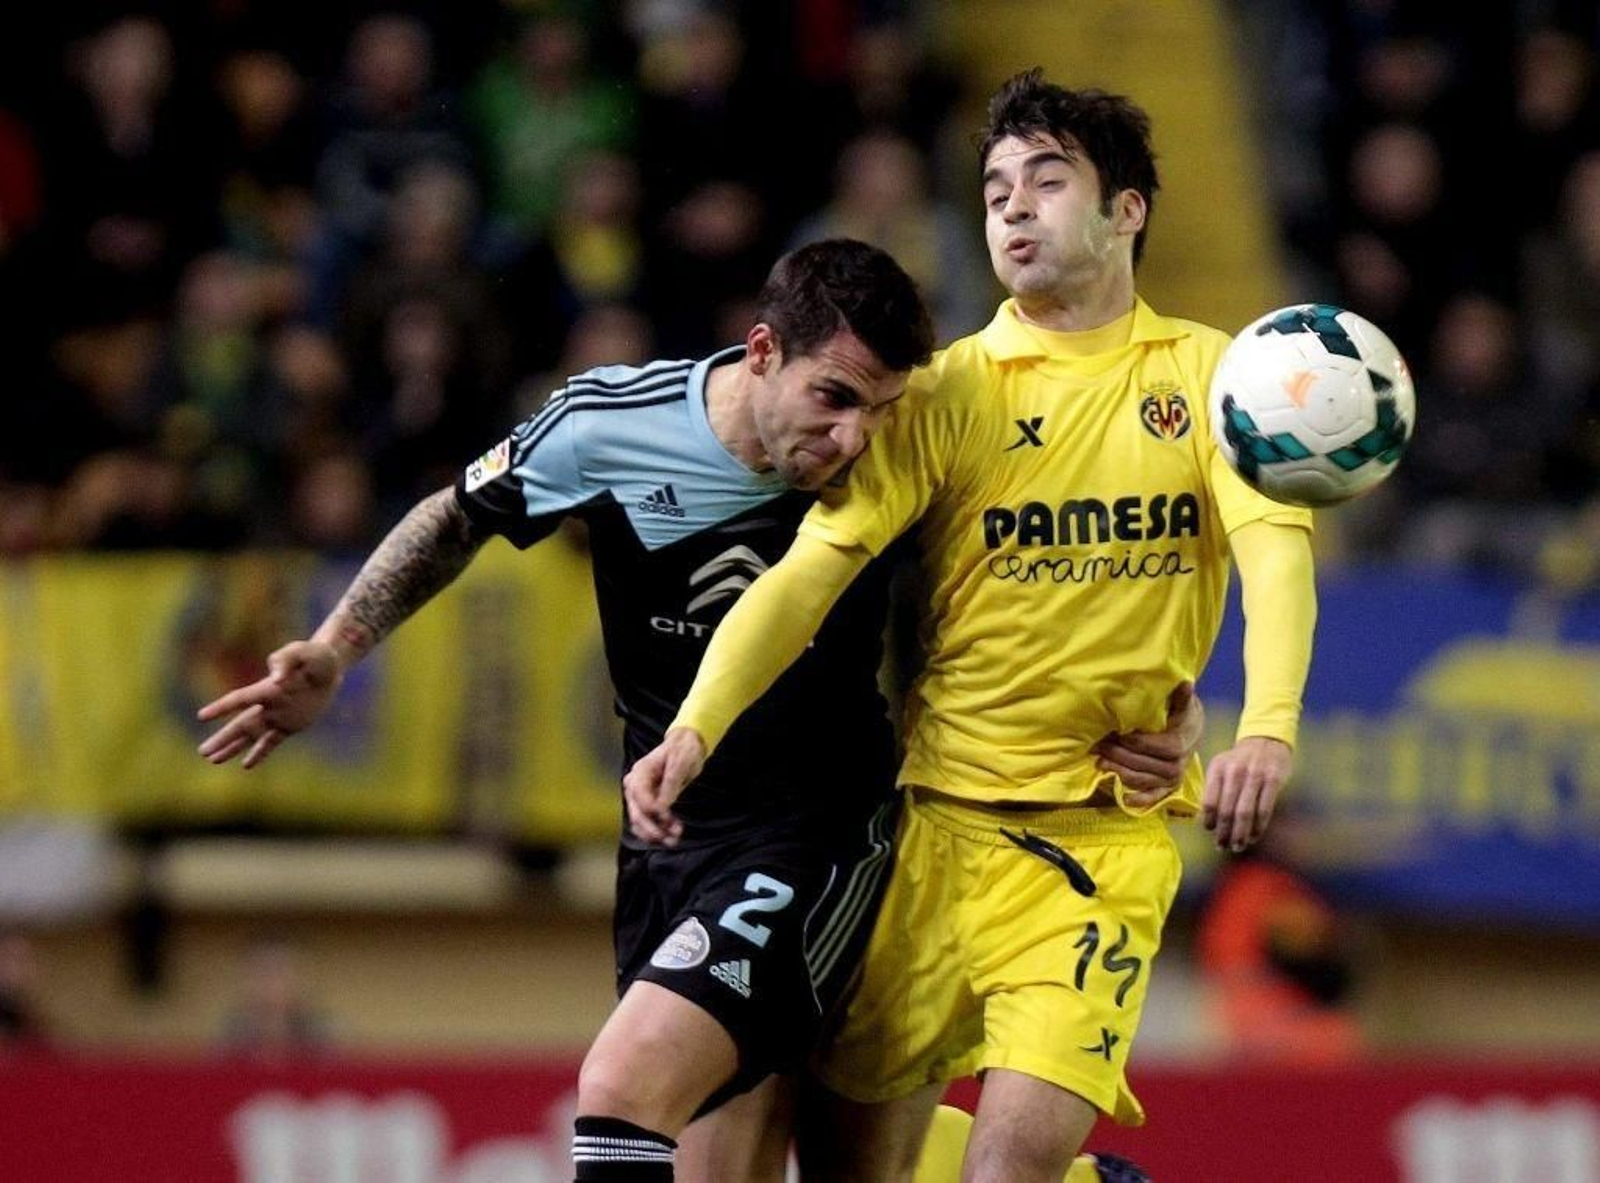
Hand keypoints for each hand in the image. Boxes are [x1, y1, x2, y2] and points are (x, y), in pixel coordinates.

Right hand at [196, 640, 344, 767]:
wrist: (331, 666)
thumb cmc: (314, 655)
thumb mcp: (302, 652)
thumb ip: (286, 661)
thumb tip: (277, 679)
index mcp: (267, 687)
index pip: (240, 699)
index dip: (222, 707)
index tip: (202, 716)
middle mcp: (268, 704)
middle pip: (241, 724)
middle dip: (223, 738)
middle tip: (202, 752)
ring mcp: (279, 716)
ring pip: (251, 736)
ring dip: (233, 748)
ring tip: (213, 759)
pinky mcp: (292, 725)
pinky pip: (272, 742)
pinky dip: (260, 753)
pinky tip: (246, 765)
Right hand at [622, 728, 705, 845]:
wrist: (686, 747)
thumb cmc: (683, 751)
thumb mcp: (680, 763)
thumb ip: (671, 784)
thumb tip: (663, 807)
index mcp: (640, 772)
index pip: (639, 796)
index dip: (652, 810)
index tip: (668, 818)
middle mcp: (634, 785)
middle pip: (637, 813)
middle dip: (654, 829)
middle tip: (673, 838)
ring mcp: (638, 796)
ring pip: (639, 822)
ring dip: (655, 834)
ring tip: (674, 840)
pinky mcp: (646, 804)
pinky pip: (645, 822)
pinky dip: (656, 831)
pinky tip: (670, 835)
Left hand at [1095, 681, 1203, 809]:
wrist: (1193, 733)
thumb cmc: (1183, 715)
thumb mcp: (1184, 704)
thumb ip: (1182, 697)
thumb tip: (1185, 683)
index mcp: (1179, 744)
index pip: (1150, 745)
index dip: (1131, 740)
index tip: (1114, 732)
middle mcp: (1176, 766)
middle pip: (1141, 763)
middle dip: (1117, 754)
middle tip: (1098, 744)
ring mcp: (1172, 780)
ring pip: (1141, 779)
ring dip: (1119, 772)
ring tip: (1100, 761)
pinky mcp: (1167, 789)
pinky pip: (1153, 797)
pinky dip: (1139, 800)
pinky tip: (1124, 798)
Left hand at [1203, 735, 1291, 850]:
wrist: (1266, 740)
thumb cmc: (1239, 761)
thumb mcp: (1221, 766)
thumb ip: (1213, 789)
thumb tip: (1205, 821)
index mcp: (1218, 768)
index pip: (1209, 801)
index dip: (1208, 820)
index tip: (1209, 831)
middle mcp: (1235, 772)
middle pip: (1226, 810)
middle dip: (1223, 833)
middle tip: (1222, 846)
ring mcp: (1255, 775)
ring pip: (1245, 813)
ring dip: (1240, 834)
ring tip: (1237, 846)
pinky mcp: (1273, 780)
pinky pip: (1264, 809)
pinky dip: (1258, 827)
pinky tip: (1253, 836)